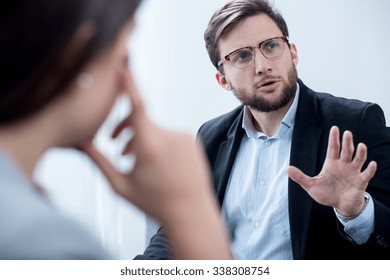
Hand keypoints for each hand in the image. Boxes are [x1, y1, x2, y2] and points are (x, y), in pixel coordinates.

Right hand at [81, 69, 230, 258]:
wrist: (192, 212)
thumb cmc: (154, 203)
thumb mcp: (121, 186)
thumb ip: (99, 162)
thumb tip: (82, 144)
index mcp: (150, 146)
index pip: (137, 106)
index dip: (129, 85)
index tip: (123, 67)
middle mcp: (169, 135)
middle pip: (140, 119)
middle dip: (125, 128)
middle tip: (114, 144)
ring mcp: (183, 136)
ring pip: (154, 128)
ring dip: (142, 138)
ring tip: (135, 159)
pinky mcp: (192, 138)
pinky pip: (168, 133)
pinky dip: (158, 141)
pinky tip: (158, 162)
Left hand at [287, 126, 376, 216]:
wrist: (340, 206)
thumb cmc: (326, 194)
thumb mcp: (311, 186)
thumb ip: (300, 177)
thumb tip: (287, 169)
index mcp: (332, 164)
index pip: (333, 148)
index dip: (334, 138)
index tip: (335, 128)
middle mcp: (344, 165)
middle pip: (346, 151)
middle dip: (347, 142)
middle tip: (347, 133)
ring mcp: (354, 172)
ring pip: (358, 159)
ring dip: (360, 153)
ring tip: (360, 145)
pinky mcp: (361, 182)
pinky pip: (367, 174)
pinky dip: (370, 169)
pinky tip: (371, 164)